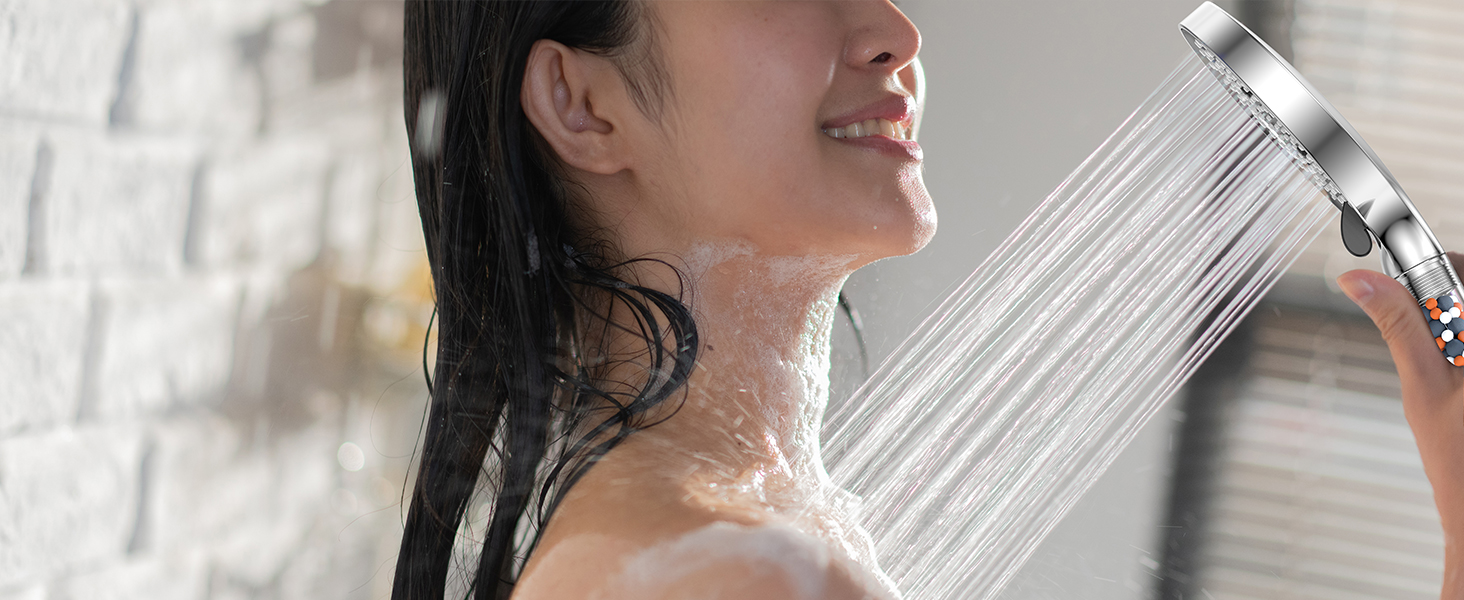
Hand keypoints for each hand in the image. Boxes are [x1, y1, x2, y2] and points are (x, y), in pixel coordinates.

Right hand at [1337, 251, 1463, 597]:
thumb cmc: (1460, 462)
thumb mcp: (1423, 386)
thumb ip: (1398, 323)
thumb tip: (1357, 278)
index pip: (1462, 266)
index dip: (1428, 269)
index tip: (1399, 284)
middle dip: (1440, 299)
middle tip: (1421, 338)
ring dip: (1450, 325)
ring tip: (1445, 370)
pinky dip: (1458, 347)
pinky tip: (1458, 382)